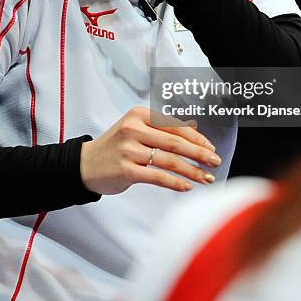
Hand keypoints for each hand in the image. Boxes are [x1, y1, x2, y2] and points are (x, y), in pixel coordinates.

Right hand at [79, 106, 221, 194]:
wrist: (85, 164)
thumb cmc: (115, 146)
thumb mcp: (135, 129)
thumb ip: (161, 128)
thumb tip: (193, 129)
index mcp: (139, 114)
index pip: (174, 125)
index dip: (196, 137)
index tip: (211, 148)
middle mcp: (133, 129)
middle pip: (175, 142)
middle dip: (199, 153)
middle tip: (216, 162)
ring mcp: (128, 150)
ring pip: (169, 160)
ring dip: (192, 170)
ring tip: (207, 178)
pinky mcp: (125, 170)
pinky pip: (157, 176)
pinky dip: (175, 182)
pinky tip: (187, 187)